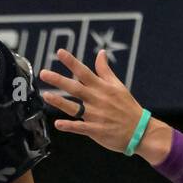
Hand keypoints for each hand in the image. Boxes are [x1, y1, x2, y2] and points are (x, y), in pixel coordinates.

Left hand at [38, 49, 171, 162]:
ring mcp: (96, 115)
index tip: (59, 52)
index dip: (71, 61)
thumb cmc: (127, 107)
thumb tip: (101, 53)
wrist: (139, 130)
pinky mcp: (96, 130)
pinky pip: (80, 127)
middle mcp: (97, 99)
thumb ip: (105, 70)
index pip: (84, 71)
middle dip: (58, 80)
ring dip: (59, 102)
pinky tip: (58, 124)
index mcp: (102, 88)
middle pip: (75, 88)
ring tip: (46, 95)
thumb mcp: (118, 86)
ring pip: (74, 108)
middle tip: (43, 73)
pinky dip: (69, 126)